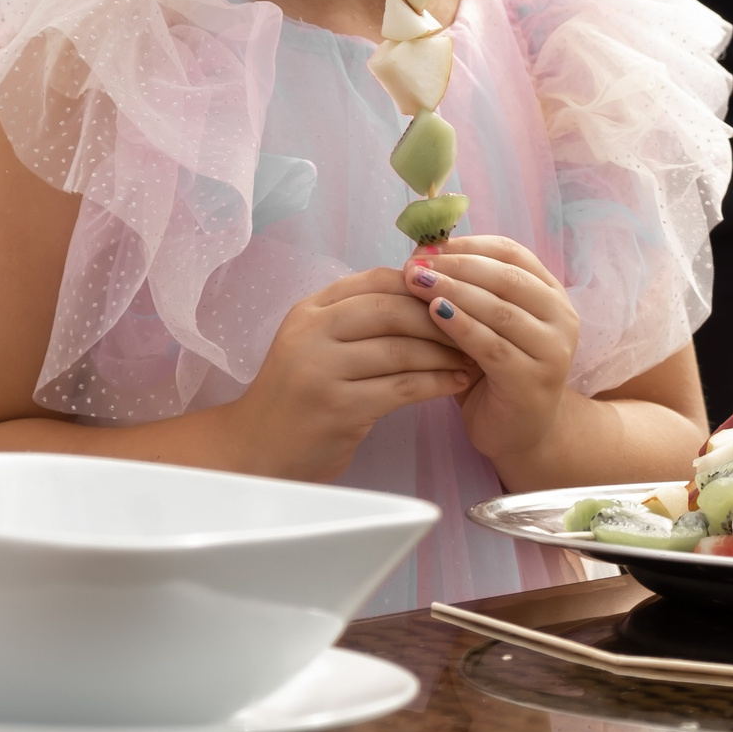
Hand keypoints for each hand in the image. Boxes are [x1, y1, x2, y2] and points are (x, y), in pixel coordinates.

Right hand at [232, 267, 476, 480]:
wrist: (256, 450)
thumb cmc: (299, 395)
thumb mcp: (318, 344)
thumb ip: (358, 318)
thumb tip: (425, 291)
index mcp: (310, 311)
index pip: (376, 281)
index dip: (421, 285)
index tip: (456, 294)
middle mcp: (312, 333)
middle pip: (392, 310)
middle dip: (439, 317)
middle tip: (476, 325)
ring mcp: (322, 370)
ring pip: (402, 349)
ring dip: (445, 352)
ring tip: (474, 355)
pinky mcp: (339, 408)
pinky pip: (403, 388)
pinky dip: (438, 383)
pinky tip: (459, 382)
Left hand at [402, 236, 579, 471]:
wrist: (519, 433)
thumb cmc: (494, 372)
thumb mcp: (485, 324)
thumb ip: (468, 290)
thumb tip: (423, 251)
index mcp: (551, 295)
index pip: (512, 254)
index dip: (468, 245)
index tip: (427, 246)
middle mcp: (561, 318)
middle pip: (506, 277)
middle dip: (456, 266)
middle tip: (415, 263)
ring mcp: (552, 351)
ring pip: (500, 310)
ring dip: (454, 291)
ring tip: (416, 282)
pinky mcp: (533, 381)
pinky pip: (493, 347)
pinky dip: (462, 327)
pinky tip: (434, 314)